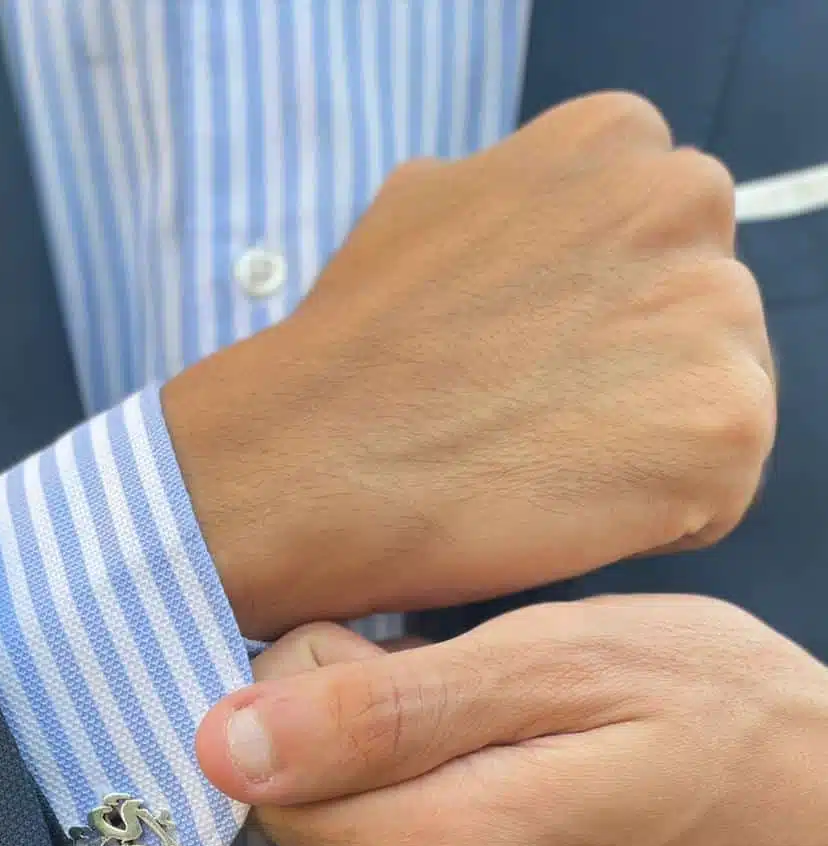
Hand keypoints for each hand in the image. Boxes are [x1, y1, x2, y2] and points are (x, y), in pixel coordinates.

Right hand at [163, 91, 774, 639]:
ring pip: (713, 406)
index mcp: (614, 141)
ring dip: (641, 450)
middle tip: (528, 423)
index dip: (591, 325)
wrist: (306, 464)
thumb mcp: (425, 212)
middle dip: (631, 379)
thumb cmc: (352, 359)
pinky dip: (648, 521)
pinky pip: (715, 495)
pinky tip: (558, 512)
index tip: (521, 365)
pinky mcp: (723, 422)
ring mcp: (712, 310)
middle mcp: (682, 200)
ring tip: (536, 469)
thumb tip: (545, 256)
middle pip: (701, 321)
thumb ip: (518, 214)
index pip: (659, 249)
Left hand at [196, 601, 827, 845]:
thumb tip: (225, 744)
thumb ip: (381, 709)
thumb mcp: (554, 661)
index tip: (385, 658)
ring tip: (486, 752)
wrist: (821, 815)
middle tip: (454, 699)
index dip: (307, 701)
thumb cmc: (710, 710)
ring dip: (382, 796)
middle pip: (299, 826)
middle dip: (346, 750)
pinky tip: (489, 806)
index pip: (266, 781)